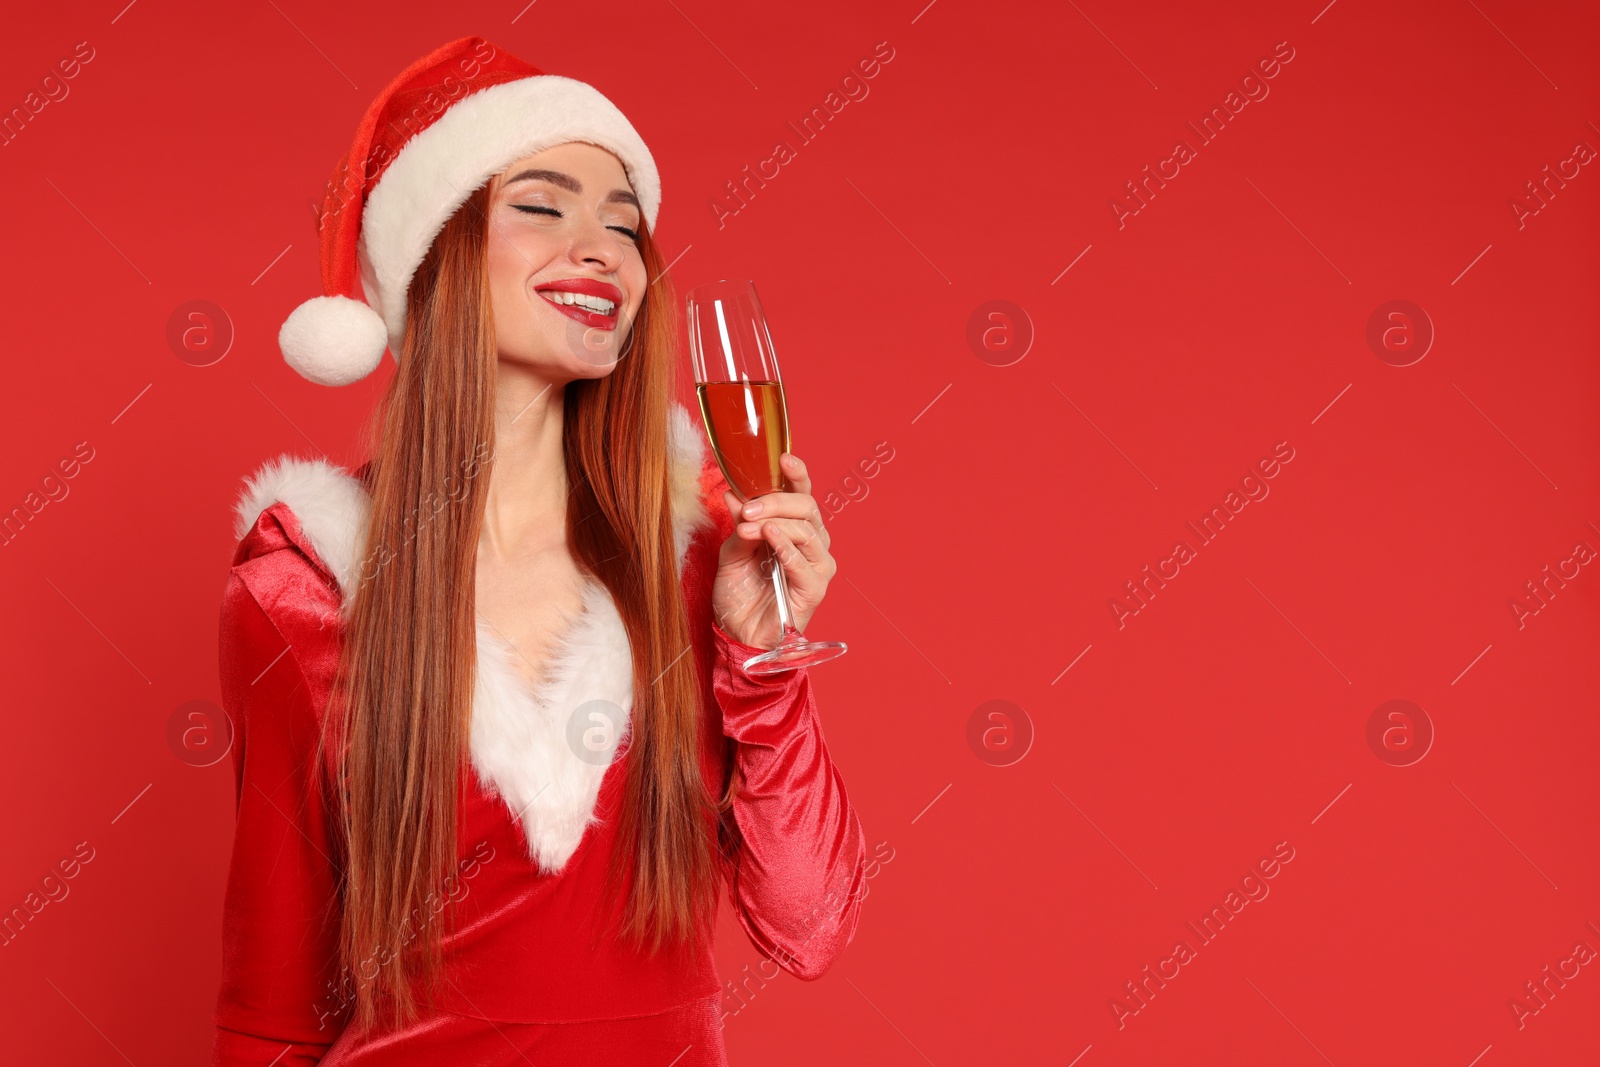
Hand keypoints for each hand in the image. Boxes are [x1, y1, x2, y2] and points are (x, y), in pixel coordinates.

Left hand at [711, 452, 835, 649]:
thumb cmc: (739, 594)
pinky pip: (803, 560)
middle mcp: (812, 544)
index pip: (802, 495)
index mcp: (794, 529)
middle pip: (807, 507)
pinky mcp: (815, 588)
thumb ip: (738, 523)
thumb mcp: (731, 552)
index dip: (797, 475)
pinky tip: (769, 536)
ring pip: (807, 530)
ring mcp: (817, 565)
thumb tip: (732, 492)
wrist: (738, 633)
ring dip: (776, 521)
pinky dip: (786, 545)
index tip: (783, 458)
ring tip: (750, 524)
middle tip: (748, 506)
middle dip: (776, 500)